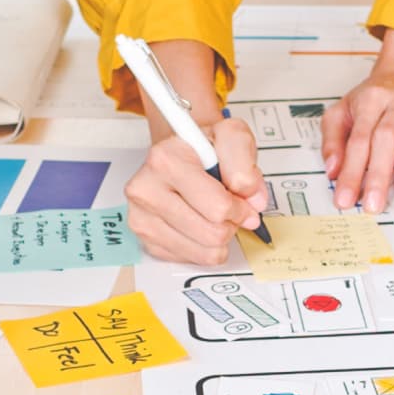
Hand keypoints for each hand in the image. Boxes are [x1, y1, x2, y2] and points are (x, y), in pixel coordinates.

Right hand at [124, 118, 267, 264]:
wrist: (180, 150)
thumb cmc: (203, 145)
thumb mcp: (232, 135)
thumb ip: (245, 161)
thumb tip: (252, 198)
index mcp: (165, 161)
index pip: (217, 207)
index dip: (241, 207)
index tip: (243, 200)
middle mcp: (145, 190)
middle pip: (212, 235)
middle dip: (231, 223)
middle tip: (230, 207)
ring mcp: (141, 217)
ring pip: (204, 252)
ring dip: (220, 238)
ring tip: (215, 214)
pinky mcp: (145, 239)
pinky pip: (191, 259)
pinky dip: (204, 247)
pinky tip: (200, 223)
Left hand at [322, 29, 393, 213]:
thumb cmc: (382, 92)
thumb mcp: (348, 106)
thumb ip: (334, 137)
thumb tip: (332, 169)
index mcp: (372, 99)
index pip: (359, 139)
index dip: (351, 171)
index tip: (345, 198)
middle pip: (388, 139)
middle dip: (379, 175)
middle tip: (374, 205)